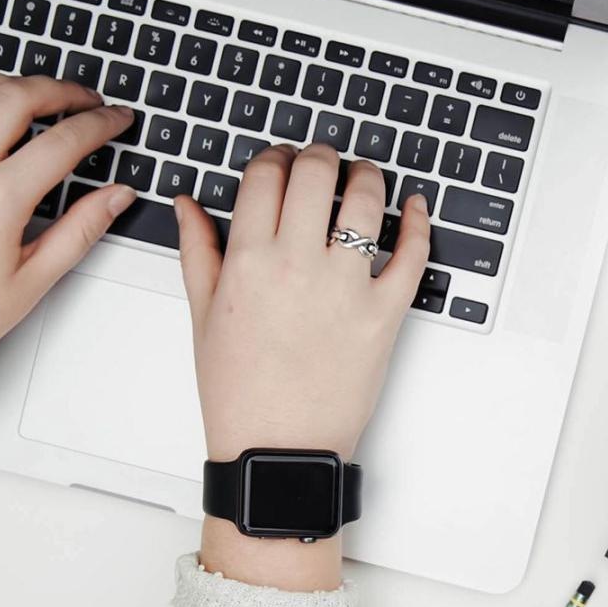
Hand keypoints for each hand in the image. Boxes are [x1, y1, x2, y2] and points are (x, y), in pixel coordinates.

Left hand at [0, 74, 136, 363]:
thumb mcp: (32, 280)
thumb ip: (81, 229)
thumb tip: (116, 196)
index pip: (64, 140)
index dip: (100, 123)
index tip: (116, 119)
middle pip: (17, 96)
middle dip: (61, 89)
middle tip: (84, 98)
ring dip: (10, 85)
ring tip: (35, 95)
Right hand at [174, 143, 430, 589]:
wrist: (277, 450)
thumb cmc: (239, 392)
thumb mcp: (203, 317)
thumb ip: (198, 251)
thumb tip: (189, 204)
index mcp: (248, 261)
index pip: (266, 176)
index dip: (275, 157)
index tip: (281, 162)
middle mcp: (298, 265)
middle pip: (316, 173)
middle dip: (319, 156)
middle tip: (322, 162)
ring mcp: (346, 287)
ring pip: (366, 201)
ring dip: (367, 176)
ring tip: (363, 178)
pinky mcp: (385, 313)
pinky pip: (412, 254)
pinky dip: (418, 222)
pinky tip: (414, 207)